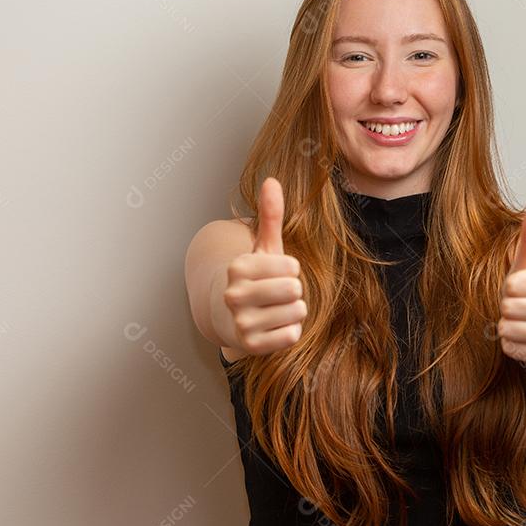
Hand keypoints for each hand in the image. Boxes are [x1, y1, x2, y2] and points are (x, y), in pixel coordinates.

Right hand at [223, 177, 306, 354]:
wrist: (228, 318)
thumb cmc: (255, 279)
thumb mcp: (263, 247)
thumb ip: (270, 215)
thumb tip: (272, 180)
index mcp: (237, 267)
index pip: (292, 266)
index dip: (291, 270)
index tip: (274, 274)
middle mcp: (234, 295)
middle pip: (295, 289)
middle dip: (294, 292)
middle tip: (277, 294)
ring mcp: (240, 322)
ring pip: (297, 312)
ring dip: (293, 312)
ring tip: (274, 310)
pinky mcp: (250, 346)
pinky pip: (292, 335)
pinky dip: (289, 332)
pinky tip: (272, 328)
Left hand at [497, 196, 525, 364]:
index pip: (513, 286)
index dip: (509, 287)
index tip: (520, 287)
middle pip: (510, 309)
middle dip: (506, 307)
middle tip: (518, 304)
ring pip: (510, 330)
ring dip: (506, 326)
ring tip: (518, 319)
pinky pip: (513, 349)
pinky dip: (510, 343)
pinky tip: (521, 334)